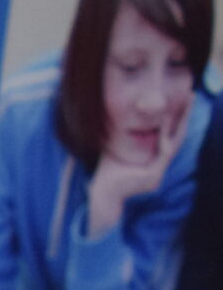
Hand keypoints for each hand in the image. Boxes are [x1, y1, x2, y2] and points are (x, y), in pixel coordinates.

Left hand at [88, 105, 188, 237]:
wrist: (101, 193)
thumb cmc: (107, 172)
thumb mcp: (119, 149)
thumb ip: (126, 135)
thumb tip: (120, 114)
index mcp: (154, 160)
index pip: (171, 135)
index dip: (177, 118)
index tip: (181, 99)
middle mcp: (160, 166)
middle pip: (178, 136)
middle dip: (184, 116)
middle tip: (190, 96)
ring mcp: (159, 172)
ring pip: (175, 142)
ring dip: (179, 122)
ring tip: (183, 103)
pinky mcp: (155, 176)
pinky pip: (164, 153)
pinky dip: (164, 138)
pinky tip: (163, 125)